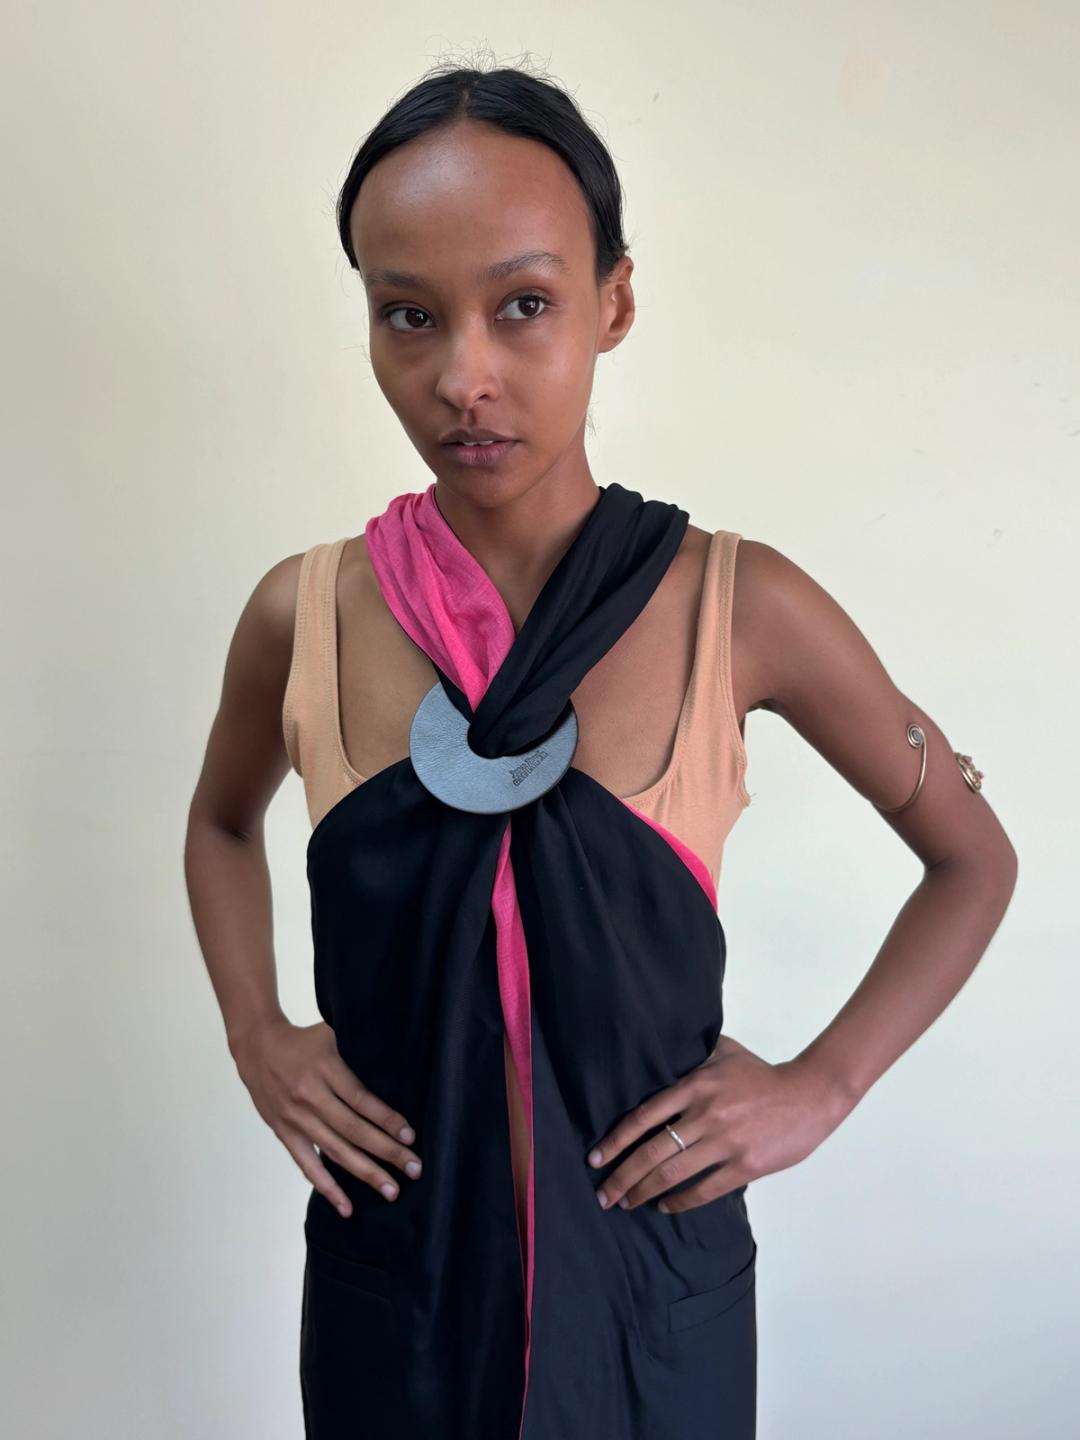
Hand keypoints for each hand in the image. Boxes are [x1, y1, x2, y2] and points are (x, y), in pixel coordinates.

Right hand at [233, 1018, 422, 1218]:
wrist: (257, 1046)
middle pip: (353, 1130)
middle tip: (414, 1169)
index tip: (410, 1137)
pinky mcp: (284, 1132)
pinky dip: (327, 1187)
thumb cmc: (303, 1041)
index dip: (387, 1120)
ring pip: (335, 1151)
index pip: (362, 1099)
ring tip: (391, 1190)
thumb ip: (360, 1050)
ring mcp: (296, 1118)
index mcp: (326, 1068)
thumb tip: (399, 1065)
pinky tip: (346, 1207)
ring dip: (365, 1173)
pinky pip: (307, 1165)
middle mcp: (310, 1095)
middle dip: (387, 1152)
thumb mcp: (333, 1034)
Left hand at [586, 1035, 854, 1213]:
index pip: (644, 1116)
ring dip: (645, 1192)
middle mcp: (706, 1114)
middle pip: (652, 1152)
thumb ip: (692, 1054)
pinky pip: (704, 1189)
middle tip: (604, 1195)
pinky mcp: (745, 1165)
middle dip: (623, 1177)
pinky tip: (665, 1207)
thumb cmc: (763, 1074)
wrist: (810, 1094)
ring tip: (628, 1203)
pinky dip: (681, 1202)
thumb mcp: (724, 1052)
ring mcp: (726, 1142)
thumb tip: (660, 1050)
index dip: (616, 1140)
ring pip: (673, 1174)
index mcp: (696, 1085)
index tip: (596, 1157)